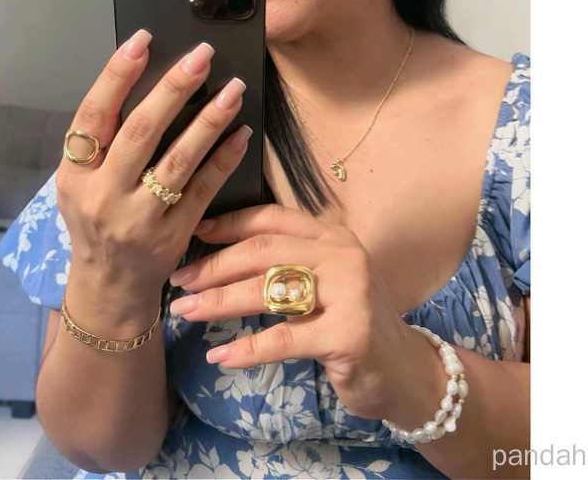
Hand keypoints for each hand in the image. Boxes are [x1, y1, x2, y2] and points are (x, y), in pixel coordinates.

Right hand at [55, 29, 252, 308]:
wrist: (109, 284)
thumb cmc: (95, 219)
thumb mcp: (79, 182)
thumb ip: (103, 142)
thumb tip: (146, 82)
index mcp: (75, 174)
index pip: (93, 115)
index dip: (116, 75)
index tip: (142, 40)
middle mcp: (104, 195)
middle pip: (142, 131)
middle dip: (174, 88)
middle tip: (203, 55)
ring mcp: (141, 218)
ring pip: (179, 159)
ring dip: (210, 120)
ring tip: (233, 88)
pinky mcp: (174, 234)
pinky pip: (204, 188)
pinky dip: (224, 158)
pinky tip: (241, 132)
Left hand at [167, 204, 435, 420]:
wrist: (407, 371)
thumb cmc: (354, 322)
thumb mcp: (328, 281)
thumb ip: (291, 263)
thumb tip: (222, 256)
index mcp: (333, 236)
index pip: (274, 218)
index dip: (231, 222)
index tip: (194, 233)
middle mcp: (343, 255)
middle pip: (264, 251)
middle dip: (215, 265)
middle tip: (180, 281)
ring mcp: (350, 292)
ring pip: (269, 290)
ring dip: (220, 301)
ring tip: (186, 311)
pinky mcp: (348, 333)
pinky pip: (284, 338)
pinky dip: (247, 348)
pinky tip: (219, 355)